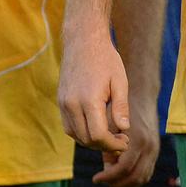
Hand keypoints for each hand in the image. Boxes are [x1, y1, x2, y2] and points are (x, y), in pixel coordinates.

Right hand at [58, 31, 129, 152]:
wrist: (83, 40)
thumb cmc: (105, 59)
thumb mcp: (119, 81)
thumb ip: (121, 107)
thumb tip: (124, 129)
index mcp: (89, 100)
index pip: (98, 136)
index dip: (113, 145)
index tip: (125, 142)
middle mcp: (72, 104)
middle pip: (86, 139)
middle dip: (105, 145)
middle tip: (121, 141)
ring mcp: (63, 103)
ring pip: (76, 135)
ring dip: (92, 141)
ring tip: (109, 135)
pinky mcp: (60, 100)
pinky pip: (68, 126)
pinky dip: (81, 132)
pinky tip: (95, 126)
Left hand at [91, 98, 159, 186]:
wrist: (141, 94)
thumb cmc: (120, 106)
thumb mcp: (111, 123)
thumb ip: (109, 146)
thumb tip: (106, 169)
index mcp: (137, 139)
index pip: (123, 168)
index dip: (108, 177)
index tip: (95, 178)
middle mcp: (149, 147)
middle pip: (134, 177)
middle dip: (117, 183)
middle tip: (101, 181)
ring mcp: (154, 149)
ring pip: (142, 178)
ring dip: (126, 184)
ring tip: (109, 183)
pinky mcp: (155, 150)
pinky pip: (147, 172)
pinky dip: (134, 180)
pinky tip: (120, 178)